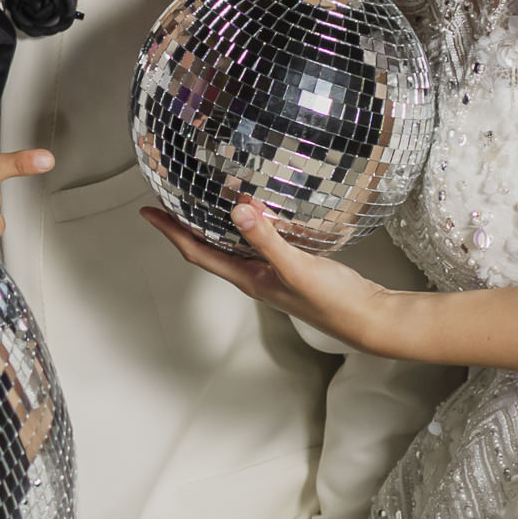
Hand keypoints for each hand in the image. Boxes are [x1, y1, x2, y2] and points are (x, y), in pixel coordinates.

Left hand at [140, 198, 406, 353]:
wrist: (369, 319)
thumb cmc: (334, 302)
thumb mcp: (297, 267)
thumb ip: (267, 240)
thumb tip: (237, 210)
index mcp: (248, 279)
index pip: (197, 252)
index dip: (171, 232)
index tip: (148, 211)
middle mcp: (254, 277)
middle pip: (208, 247)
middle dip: (184, 226)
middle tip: (167, 199)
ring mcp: (272, 273)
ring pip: (232, 245)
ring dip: (213, 224)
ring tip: (201, 200)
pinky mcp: (291, 266)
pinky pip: (258, 242)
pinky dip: (248, 225)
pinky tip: (256, 211)